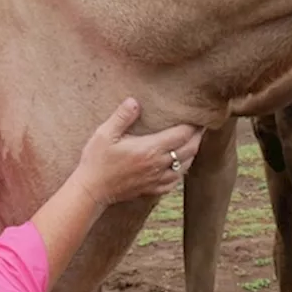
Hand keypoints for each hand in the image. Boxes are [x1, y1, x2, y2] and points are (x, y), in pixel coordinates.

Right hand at [73, 98, 203, 206]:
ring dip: (192, 153)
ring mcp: (157, 179)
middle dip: (197, 137)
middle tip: (200, 127)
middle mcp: (158, 165)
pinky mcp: (152, 189)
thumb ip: (122, 117)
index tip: (197, 117)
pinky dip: (182, 171)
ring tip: (192, 142)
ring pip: (186, 166)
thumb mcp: (105, 134)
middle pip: (190, 150)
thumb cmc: (96, 161)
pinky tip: (179, 166)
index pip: (182, 135)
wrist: (92, 190)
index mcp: (150, 149)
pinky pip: (175, 181)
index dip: (193, 125)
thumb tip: (135, 101)